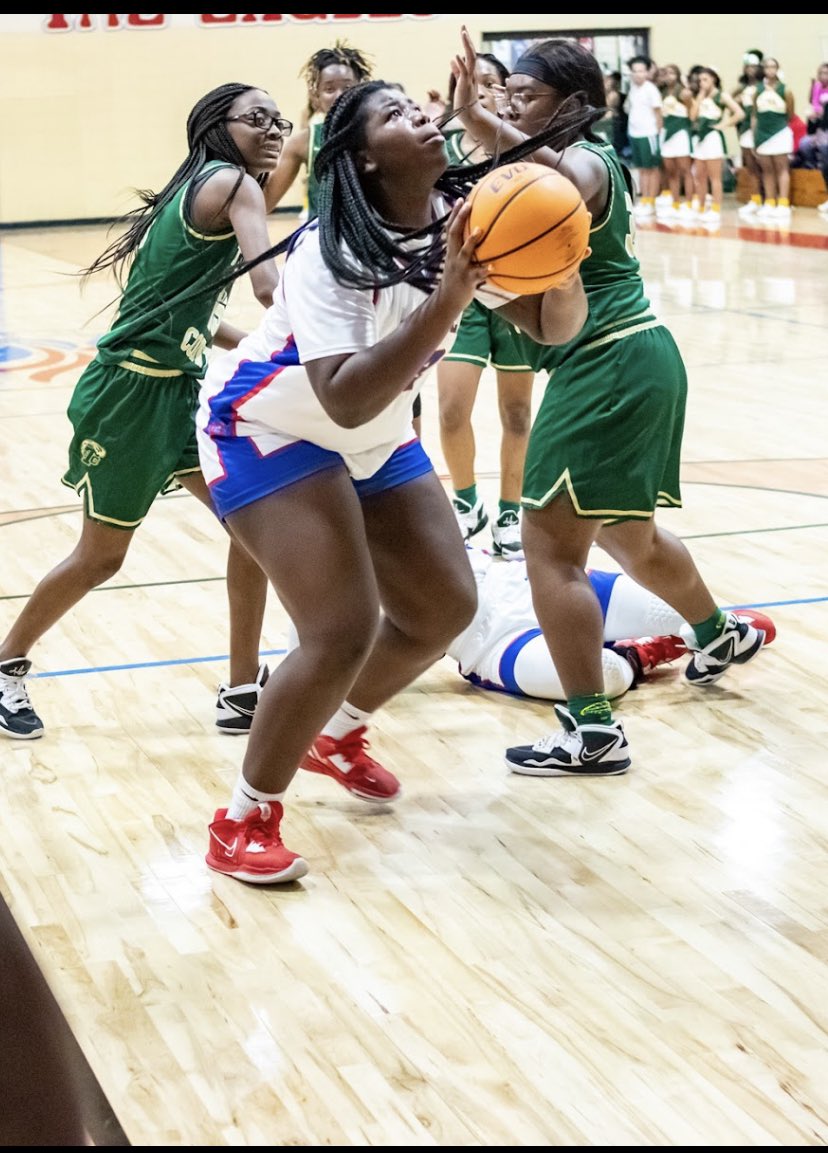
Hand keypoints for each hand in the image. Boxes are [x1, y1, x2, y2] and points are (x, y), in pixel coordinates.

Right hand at [437, 199, 490, 313]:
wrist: (448, 301)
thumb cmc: (457, 280)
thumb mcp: (457, 263)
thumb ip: (466, 250)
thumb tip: (480, 238)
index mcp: (451, 252)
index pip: (450, 229)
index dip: (454, 214)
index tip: (461, 200)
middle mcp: (454, 257)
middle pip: (454, 234)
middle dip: (459, 218)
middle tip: (468, 205)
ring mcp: (461, 268)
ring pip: (465, 252)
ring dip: (472, 241)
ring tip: (479, 230)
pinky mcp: (468, 280)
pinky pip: (478, 274)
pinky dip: (485, 270)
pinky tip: (493, 267)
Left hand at [450, 25, 478, 114]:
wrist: (469, 114)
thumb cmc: (464, 100)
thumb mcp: (460, 83)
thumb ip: (457, 71)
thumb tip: (452, 60)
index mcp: (470, 72)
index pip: (469, 53)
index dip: (467, 42)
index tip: (463, 30)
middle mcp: (472, 73)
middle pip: (471, 52)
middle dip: (467, 39)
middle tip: (463, 26)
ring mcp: (469, 78)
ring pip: (470, 58)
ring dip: (467, 46)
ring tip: (463, 33)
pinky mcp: (465, 85)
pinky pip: (464, 72)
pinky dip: (461, 64)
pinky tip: (457, 56)